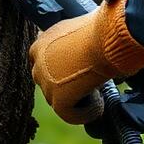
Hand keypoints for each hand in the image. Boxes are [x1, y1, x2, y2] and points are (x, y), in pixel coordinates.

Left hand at [28, 0, 143, 122]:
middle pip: (47, 81)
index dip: (59, 69)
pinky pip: (70, 114)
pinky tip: (100, 103)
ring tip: (97, 89)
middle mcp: (38, 63)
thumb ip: (75, 42)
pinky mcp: (58, 100)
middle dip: (66, 84)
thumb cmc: (101, 29)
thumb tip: (85, 51)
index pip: (43, 61)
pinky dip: (86, 112)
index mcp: (41, 43)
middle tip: (88, 81)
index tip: (75, 69)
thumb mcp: (81, 29)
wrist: (106, 38)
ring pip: (58, 99)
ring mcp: (46, 82)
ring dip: (77, 98)